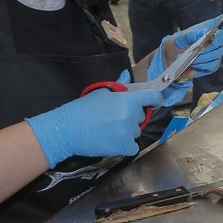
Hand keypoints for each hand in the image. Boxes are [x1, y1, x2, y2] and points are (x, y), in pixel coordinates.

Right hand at [27, 85, 162, 166]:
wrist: (66, 129)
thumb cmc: (82, 109)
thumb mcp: (101, 92)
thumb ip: (119, 85)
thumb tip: (126, 75)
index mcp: (127, 99)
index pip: (153, 96)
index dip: (155, 99)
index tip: (154, 102)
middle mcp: (131, 115)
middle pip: (142, 117)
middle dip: (132, 117)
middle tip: (114, 118)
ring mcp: (128, 131)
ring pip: (136, 132)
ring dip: (127, 132)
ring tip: (109, 130)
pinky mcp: (124, 146)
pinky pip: (132, 147)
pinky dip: (125, 146)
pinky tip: (112, 141)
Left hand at [164, 15, 222, 78]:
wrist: (173, 58)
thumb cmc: (179, 43)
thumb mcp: (181, 37)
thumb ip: (192, 34)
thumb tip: (203, 32)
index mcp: (210, 27)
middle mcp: (216, 39)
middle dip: (212, 42)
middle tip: (200, 46)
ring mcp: (216, 52)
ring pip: (216, 53)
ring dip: (202, 56)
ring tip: (190, 56)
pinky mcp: (213, 64)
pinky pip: (211, 65)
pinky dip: (201, 64)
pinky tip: (193, 63)